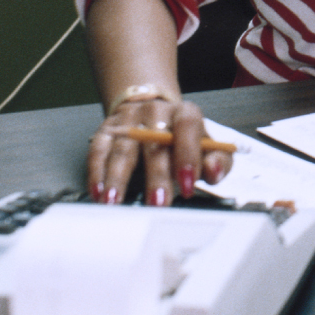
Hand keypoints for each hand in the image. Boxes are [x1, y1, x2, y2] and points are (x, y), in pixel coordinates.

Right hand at [85, 89, 231, 205]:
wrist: (153, 111)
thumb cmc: (183, 137)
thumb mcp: (208, 145)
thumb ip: (218, 160)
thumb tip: (214, 172)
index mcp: (184, 113)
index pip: (187, 127)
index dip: (187, 154)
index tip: (188, 183)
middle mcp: (155, 112)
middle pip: (154, 143)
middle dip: (156, 176)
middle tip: (158, 203)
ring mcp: (128, 120)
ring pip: (123, 148)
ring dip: (118, 177)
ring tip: (115, 202)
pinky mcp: (107, 130)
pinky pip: (98, 150)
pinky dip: (96, 172)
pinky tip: (98, 191)